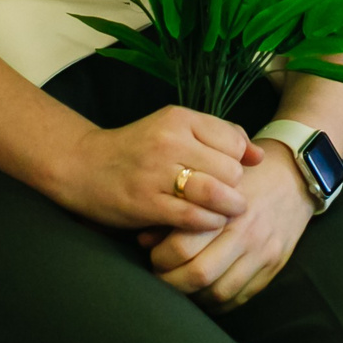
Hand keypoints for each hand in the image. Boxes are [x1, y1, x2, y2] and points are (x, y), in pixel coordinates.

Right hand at [53, 104, 260, 232]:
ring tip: (227, 212)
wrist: (83, 166)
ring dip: (228, 208)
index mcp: (178, 118)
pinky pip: (193, 217)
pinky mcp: (146, 202)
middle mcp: (169, 141)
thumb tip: (259, 156)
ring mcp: (156, 172)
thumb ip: (216, 137)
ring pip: (216, 192)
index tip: (232, 174)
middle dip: (235, 187)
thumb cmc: (136, 150)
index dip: (240, 161)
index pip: (234, 141)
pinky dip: (207, 223)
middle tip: (230, 198)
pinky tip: (206, 223)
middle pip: (230, 169)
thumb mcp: (173, 130)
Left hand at [143, 139, 314, 310]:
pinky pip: (240, 298)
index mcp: (226, 208)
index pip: (184, 245)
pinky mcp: (273, 267)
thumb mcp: (213, 180)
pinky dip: (217, 302)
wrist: (294, 177)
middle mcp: (246, 233)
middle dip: (172, 282)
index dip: (161, 258)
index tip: (153, 255)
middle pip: (199, 274)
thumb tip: (144, 239)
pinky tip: (204, 293)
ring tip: (180, 287)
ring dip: (194, 296)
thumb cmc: (245, 177)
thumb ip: (180, 208)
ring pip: (219, 292)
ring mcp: (262, 253)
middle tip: (160, 277)